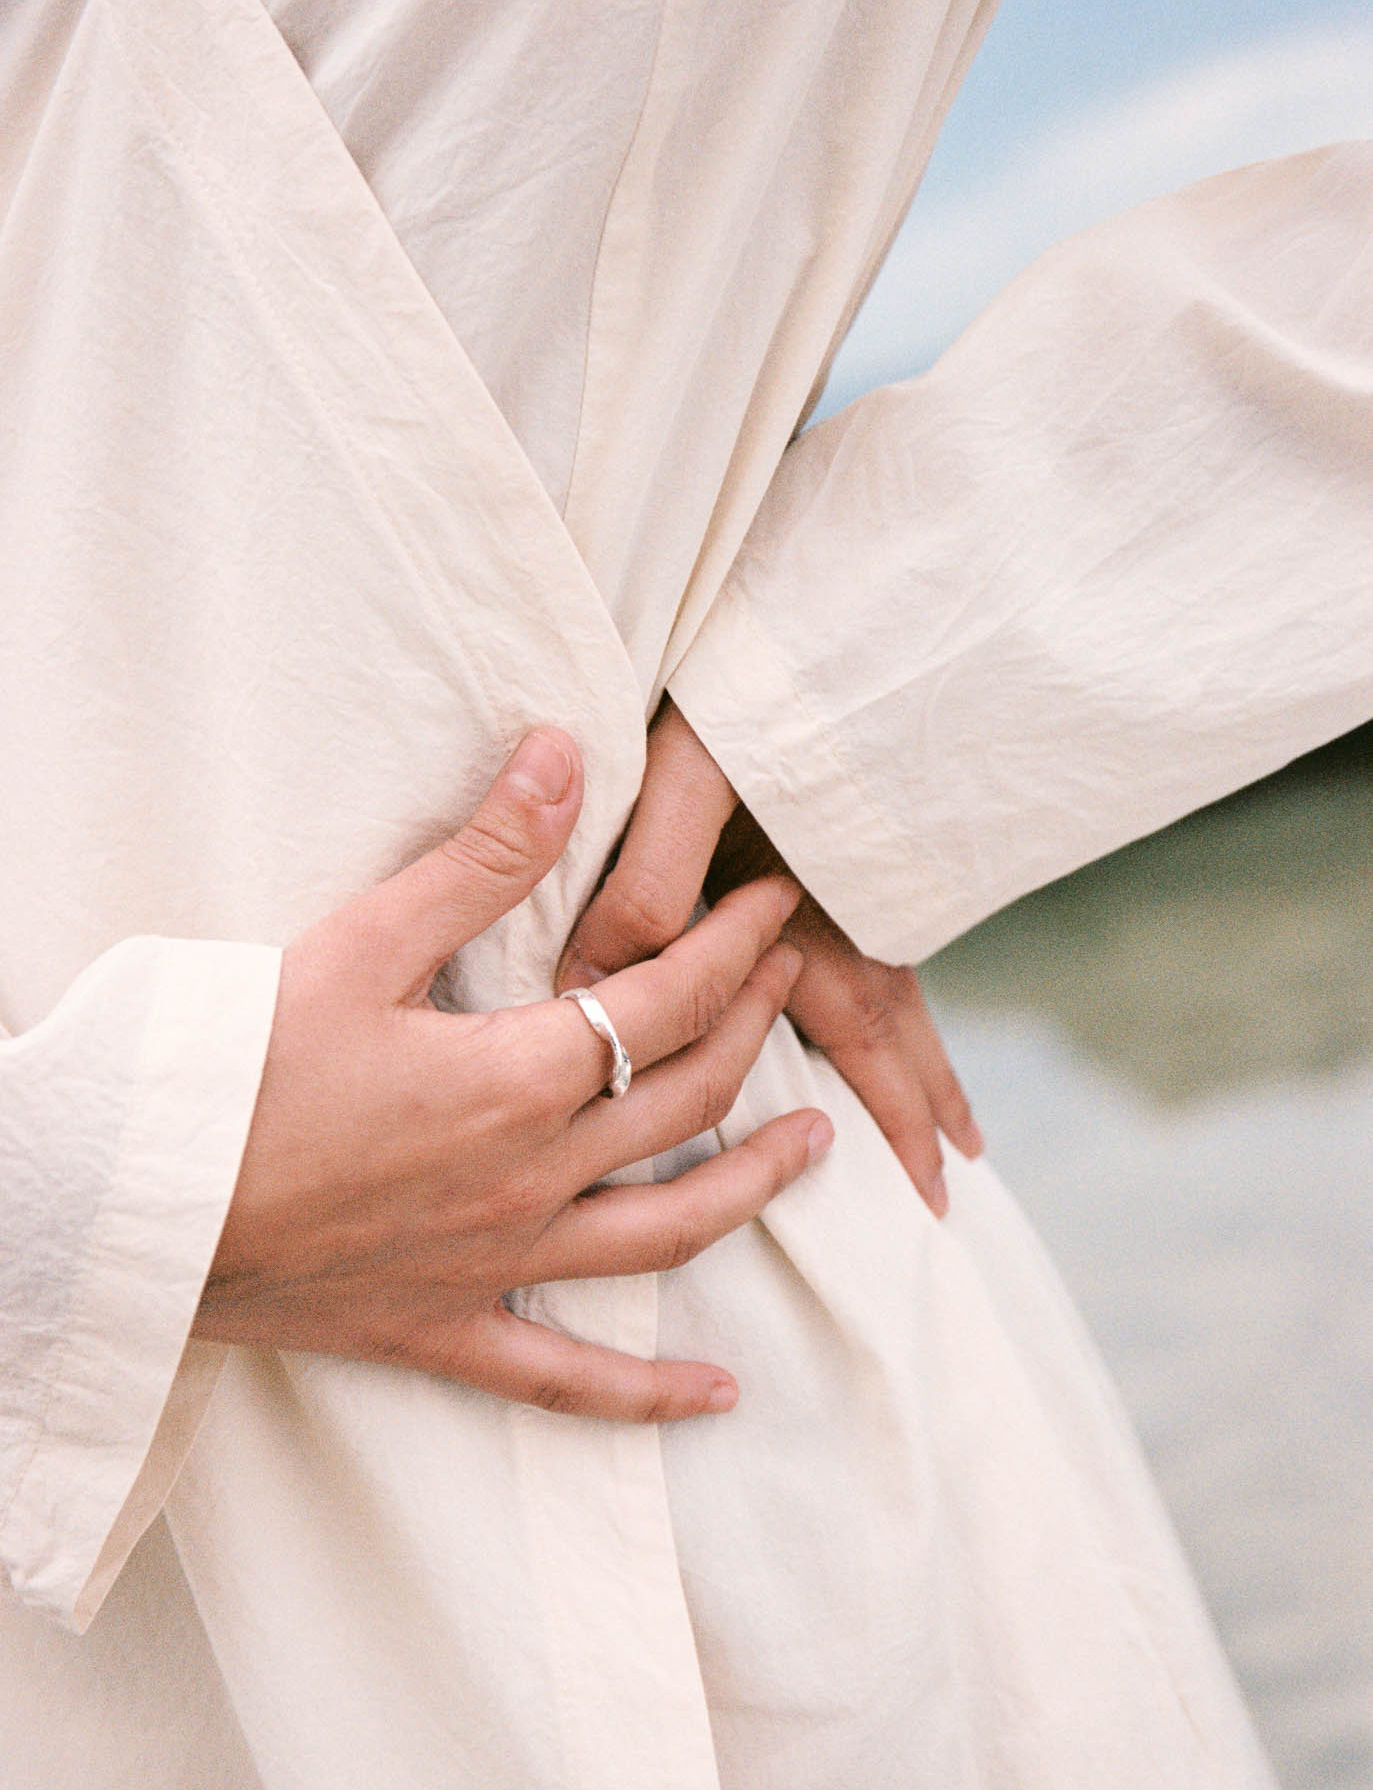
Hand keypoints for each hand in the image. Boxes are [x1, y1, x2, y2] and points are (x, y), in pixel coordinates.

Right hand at [199, 728, 832, 1420]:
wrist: (134, 1208)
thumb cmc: (233, 1069)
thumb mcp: (358, 943)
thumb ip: (480, 859)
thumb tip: (568, 757)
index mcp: (516, 1076)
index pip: (667, 1000)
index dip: (734, 948)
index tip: (773, 908)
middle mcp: (532, 1176)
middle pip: (685, 1100)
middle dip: (755, 1030)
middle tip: (791, 982)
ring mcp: (498, 1265)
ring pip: (667, 1233)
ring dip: (753, 1185)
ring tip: (818, 1145)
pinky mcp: (446, 1330)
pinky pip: (567, 1379)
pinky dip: (648, 1395)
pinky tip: (717, 1395)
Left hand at [558, 700, 981, 1216]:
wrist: (797, 599)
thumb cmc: (734, 686)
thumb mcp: (683, 775)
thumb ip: (647, 883)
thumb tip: (606, 989)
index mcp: (812, 903)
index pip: (861, 1033)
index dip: (897, 1116)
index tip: (931, 1190)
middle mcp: (844, 898)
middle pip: (895, 1022)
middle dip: (922, 1105)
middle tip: (955, 1185)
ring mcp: (847, 868)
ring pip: (896, 982)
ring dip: (917, 1057)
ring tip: (953, 1121)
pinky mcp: (833, 835)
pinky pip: (876, 937)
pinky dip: (892, 993)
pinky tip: (891, 1009)